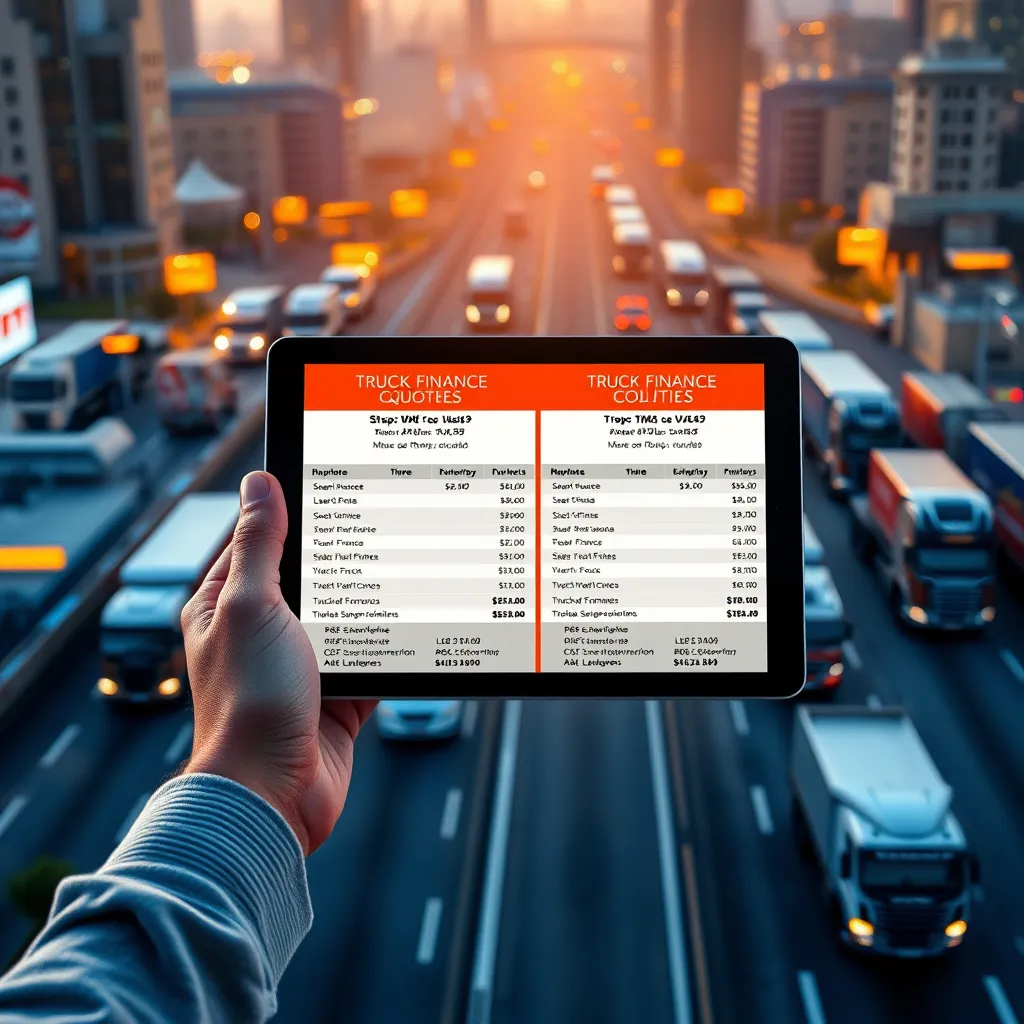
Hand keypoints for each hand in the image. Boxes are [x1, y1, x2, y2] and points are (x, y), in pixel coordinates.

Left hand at [181, 471, 376, 854]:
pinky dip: (391, 646)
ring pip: (346, 616)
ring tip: (406, 567)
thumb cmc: (248, 702)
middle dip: (343, 557)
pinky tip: (415, 626)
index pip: (258, 540)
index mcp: (227, 605)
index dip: (291, 511)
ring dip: (371, 602)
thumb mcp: (252, 606)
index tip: (332, 484)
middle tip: (385, 521)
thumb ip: (261, 545)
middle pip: (310, 577)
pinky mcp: (338, 695)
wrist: (273, 795)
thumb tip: (258, 483)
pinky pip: (372, 658)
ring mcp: (302, 664)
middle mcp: (262, 632)